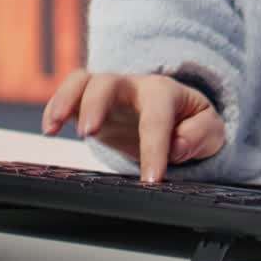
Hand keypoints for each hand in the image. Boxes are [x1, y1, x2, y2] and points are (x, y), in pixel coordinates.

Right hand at [42, 69, 225, 183]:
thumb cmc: (191, 122)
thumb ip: (200, 135)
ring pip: (84, 81)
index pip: (158, 117)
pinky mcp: (92, 101)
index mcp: (165, 92)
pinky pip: (70, 91)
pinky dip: (55, 106)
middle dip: (97, 104)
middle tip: (88, 133)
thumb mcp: (210, 130)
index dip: (154, 147)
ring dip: (67, 100)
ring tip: (55, 127)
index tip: (151, 179)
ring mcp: (110, 92)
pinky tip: (49, 127)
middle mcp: (134, 86)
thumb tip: (177, 144)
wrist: (178, 115)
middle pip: (111, 83)